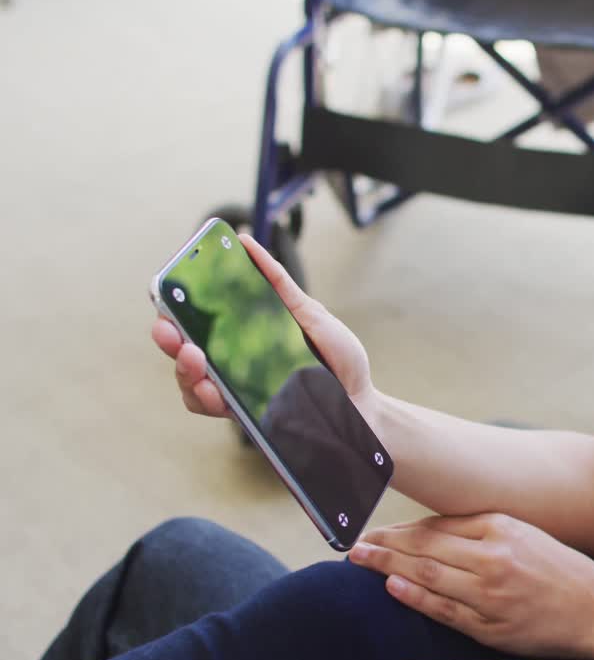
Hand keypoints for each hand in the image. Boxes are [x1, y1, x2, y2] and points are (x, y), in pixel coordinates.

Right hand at [151, 233, 377, 418]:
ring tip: (192, 355)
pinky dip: (205, 397)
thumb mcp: (311, 315)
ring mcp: (235, 391)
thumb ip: (278, 285)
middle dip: (167, 337)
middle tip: (167, 327)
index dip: (175, 306)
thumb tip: (246, 243)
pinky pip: (212, 409)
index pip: (198, 319)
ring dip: (184, 369)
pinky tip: (211, 388)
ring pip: (190, 382)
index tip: (163, 289)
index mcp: (243, 336)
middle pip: (184, 350)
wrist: (364, 403)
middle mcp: (231, 363)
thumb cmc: (338, 358)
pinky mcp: (245, 416)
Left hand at [350, 513, 593, 659]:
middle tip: (354, 544)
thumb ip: (481, 529)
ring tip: (361, 562)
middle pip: (426, 547)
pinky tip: (392, 588)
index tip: (374, 529)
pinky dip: (415, 597)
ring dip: (389, 567)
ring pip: (429, 575)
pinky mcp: (491, 625)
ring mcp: (491, 593)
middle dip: (385, 545)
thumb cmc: (560, 569)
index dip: (401, 528)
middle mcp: (494, 557)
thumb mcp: (525, 534)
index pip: (438, 525)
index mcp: (502, 528)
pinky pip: (444, 609)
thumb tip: (431, 529)